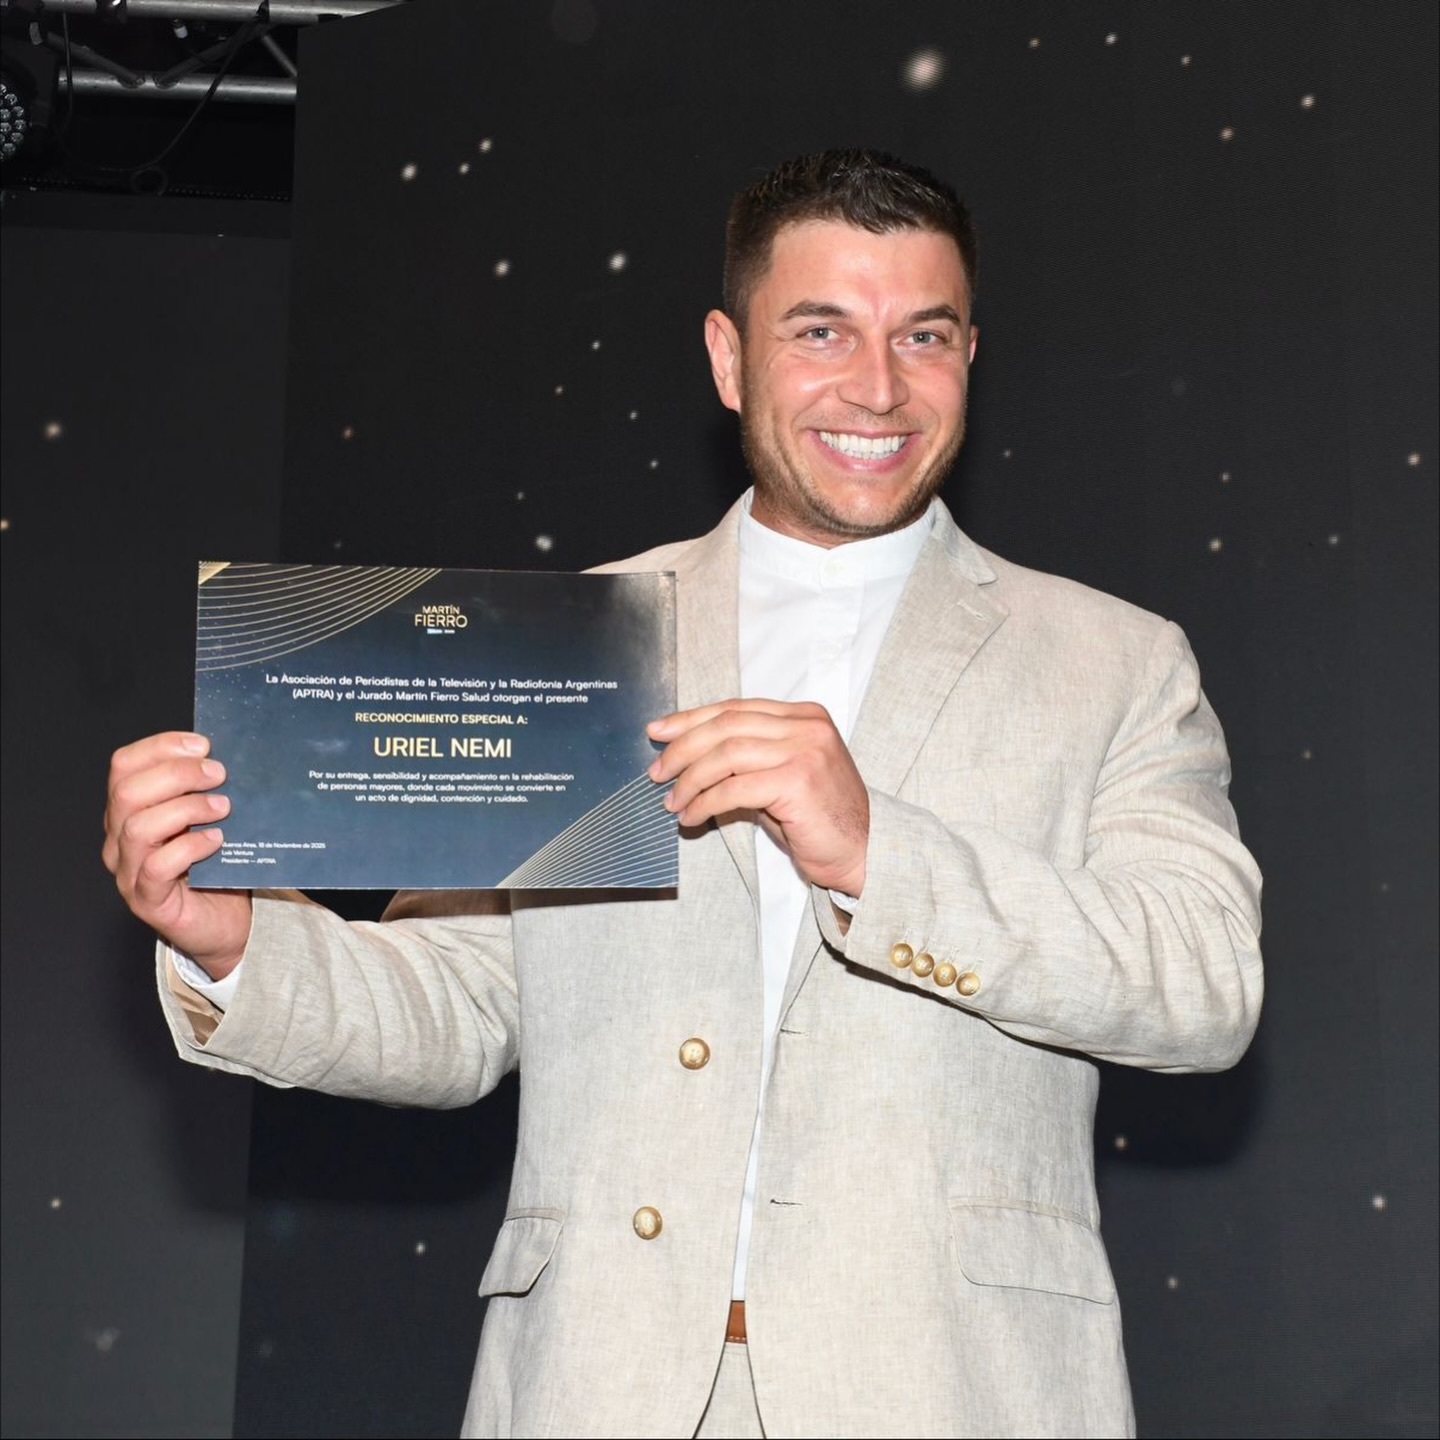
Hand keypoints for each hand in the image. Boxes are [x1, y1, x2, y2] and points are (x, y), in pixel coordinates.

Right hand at [102, 732, 252, 979]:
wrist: (224, 921)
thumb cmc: (216, 863)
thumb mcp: (209, 816)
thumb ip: (205, 788)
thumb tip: (225, 753)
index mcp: (129, 810)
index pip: (125, 765)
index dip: (161, 747)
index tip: (203, 744)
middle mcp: (119, 838)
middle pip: (128, 792)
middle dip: (177, 774)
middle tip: (220, 774)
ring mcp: (128, 871)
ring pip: (137, 827)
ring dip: (186, 809)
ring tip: (223, 808)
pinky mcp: (147, 900)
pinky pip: (156, 867)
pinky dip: (189, 847)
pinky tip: (216, 841)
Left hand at [647, 699, 868, 896]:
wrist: (864, 852)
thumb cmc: (820, 820)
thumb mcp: (783, 776)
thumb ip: (748, 758)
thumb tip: (690, 757)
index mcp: (805, 716)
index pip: (736, 708)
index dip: (691, 719)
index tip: (659, 732)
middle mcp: (807, 726)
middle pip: (726, 725)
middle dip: (683, 748)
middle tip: (657, 772)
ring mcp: (805, 750)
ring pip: (725, 754)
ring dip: (689, 779)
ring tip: (672, 801)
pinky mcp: (797, 781)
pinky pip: (733, 787)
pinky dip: (704, 802)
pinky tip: (691, 816)